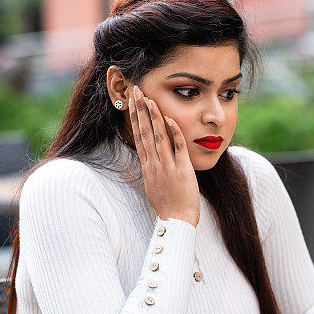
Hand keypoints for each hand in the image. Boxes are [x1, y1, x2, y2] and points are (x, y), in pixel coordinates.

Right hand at [127, 85, 199, 226]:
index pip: (138, 137)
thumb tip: (145, 162)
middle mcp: (154, 164)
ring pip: (158, 137)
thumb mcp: (153, 186)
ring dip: (154, 117)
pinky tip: (170, 119)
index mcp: (147, 166)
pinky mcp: (182, 170)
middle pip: (144, 133)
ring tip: (149, 99)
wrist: (177, 221)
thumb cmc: (167, 205)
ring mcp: (167, 167)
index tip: (131, 102)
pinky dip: (174, 133)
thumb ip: (150, 170)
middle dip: (139, 111)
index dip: (135, 119)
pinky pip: (177, 148)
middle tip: (135, 91)